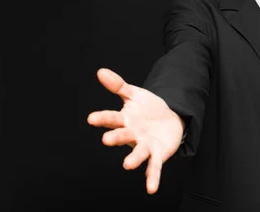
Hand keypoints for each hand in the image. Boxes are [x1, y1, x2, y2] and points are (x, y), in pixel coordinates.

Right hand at [87, 68, 183, 193]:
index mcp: (125, 120)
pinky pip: (154, 167)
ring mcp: (144, 145)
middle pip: (123, 135)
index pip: (111, 118)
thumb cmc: (147, 109)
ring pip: (138, 152)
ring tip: (127, 165)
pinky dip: (152, 178)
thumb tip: (100, 71)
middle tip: (106, 140)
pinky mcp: (157, 154)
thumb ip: (118, 85)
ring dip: (133, 159)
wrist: (169, 120)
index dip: (102, 118)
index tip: (91, 118)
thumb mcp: (134, 94)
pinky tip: (151, 189)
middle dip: (115, 137)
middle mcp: (132, 134)